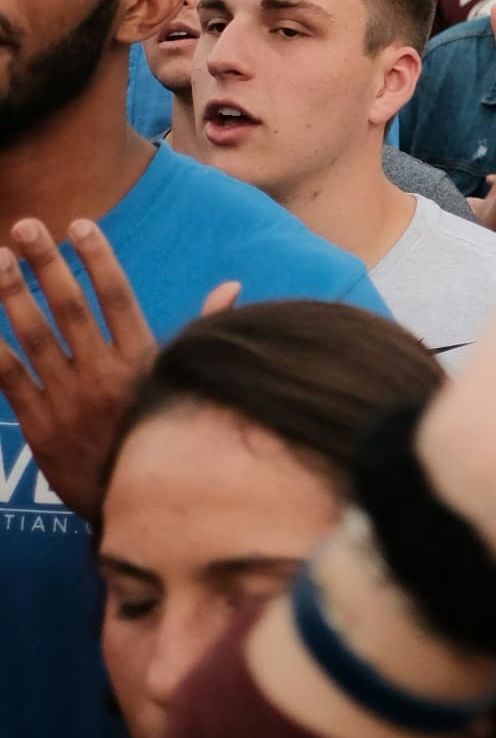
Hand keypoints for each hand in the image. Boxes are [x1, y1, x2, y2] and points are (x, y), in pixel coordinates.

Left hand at [0, 223, 229, 517]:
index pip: (118, 297)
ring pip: (34, 337)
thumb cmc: (160, 436)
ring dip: (12, 296)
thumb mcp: (183, 383)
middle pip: (69, 308)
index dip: (98, 259)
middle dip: (45, 264)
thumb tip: (231, 286)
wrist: (137, 512)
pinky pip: (9, 380)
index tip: (79, 225)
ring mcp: (68, 400)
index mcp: (141, 360)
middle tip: (25, 226)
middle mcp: (103, 375)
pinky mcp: (39, 426)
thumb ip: (201, 328)